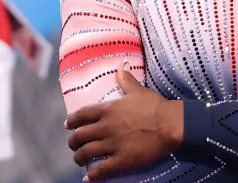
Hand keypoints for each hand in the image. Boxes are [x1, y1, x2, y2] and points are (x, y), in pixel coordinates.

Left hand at [65, 64, 182, 180]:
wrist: (170, 124)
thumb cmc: (155, 106)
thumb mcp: (138, 90)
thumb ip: (126, 79)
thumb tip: (120, 66)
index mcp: (108, 110)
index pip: (81, 115)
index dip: (71, 121)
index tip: (67, 125)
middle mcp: (106, 127)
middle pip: (79, 136)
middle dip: (72, 141)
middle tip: (73, 144)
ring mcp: (112, 144)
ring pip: (85, 153)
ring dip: (78, 157)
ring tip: (78, 159)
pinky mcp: (122, 159)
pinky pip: (101, 169)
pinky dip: (92, 175)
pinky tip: (88, 178)